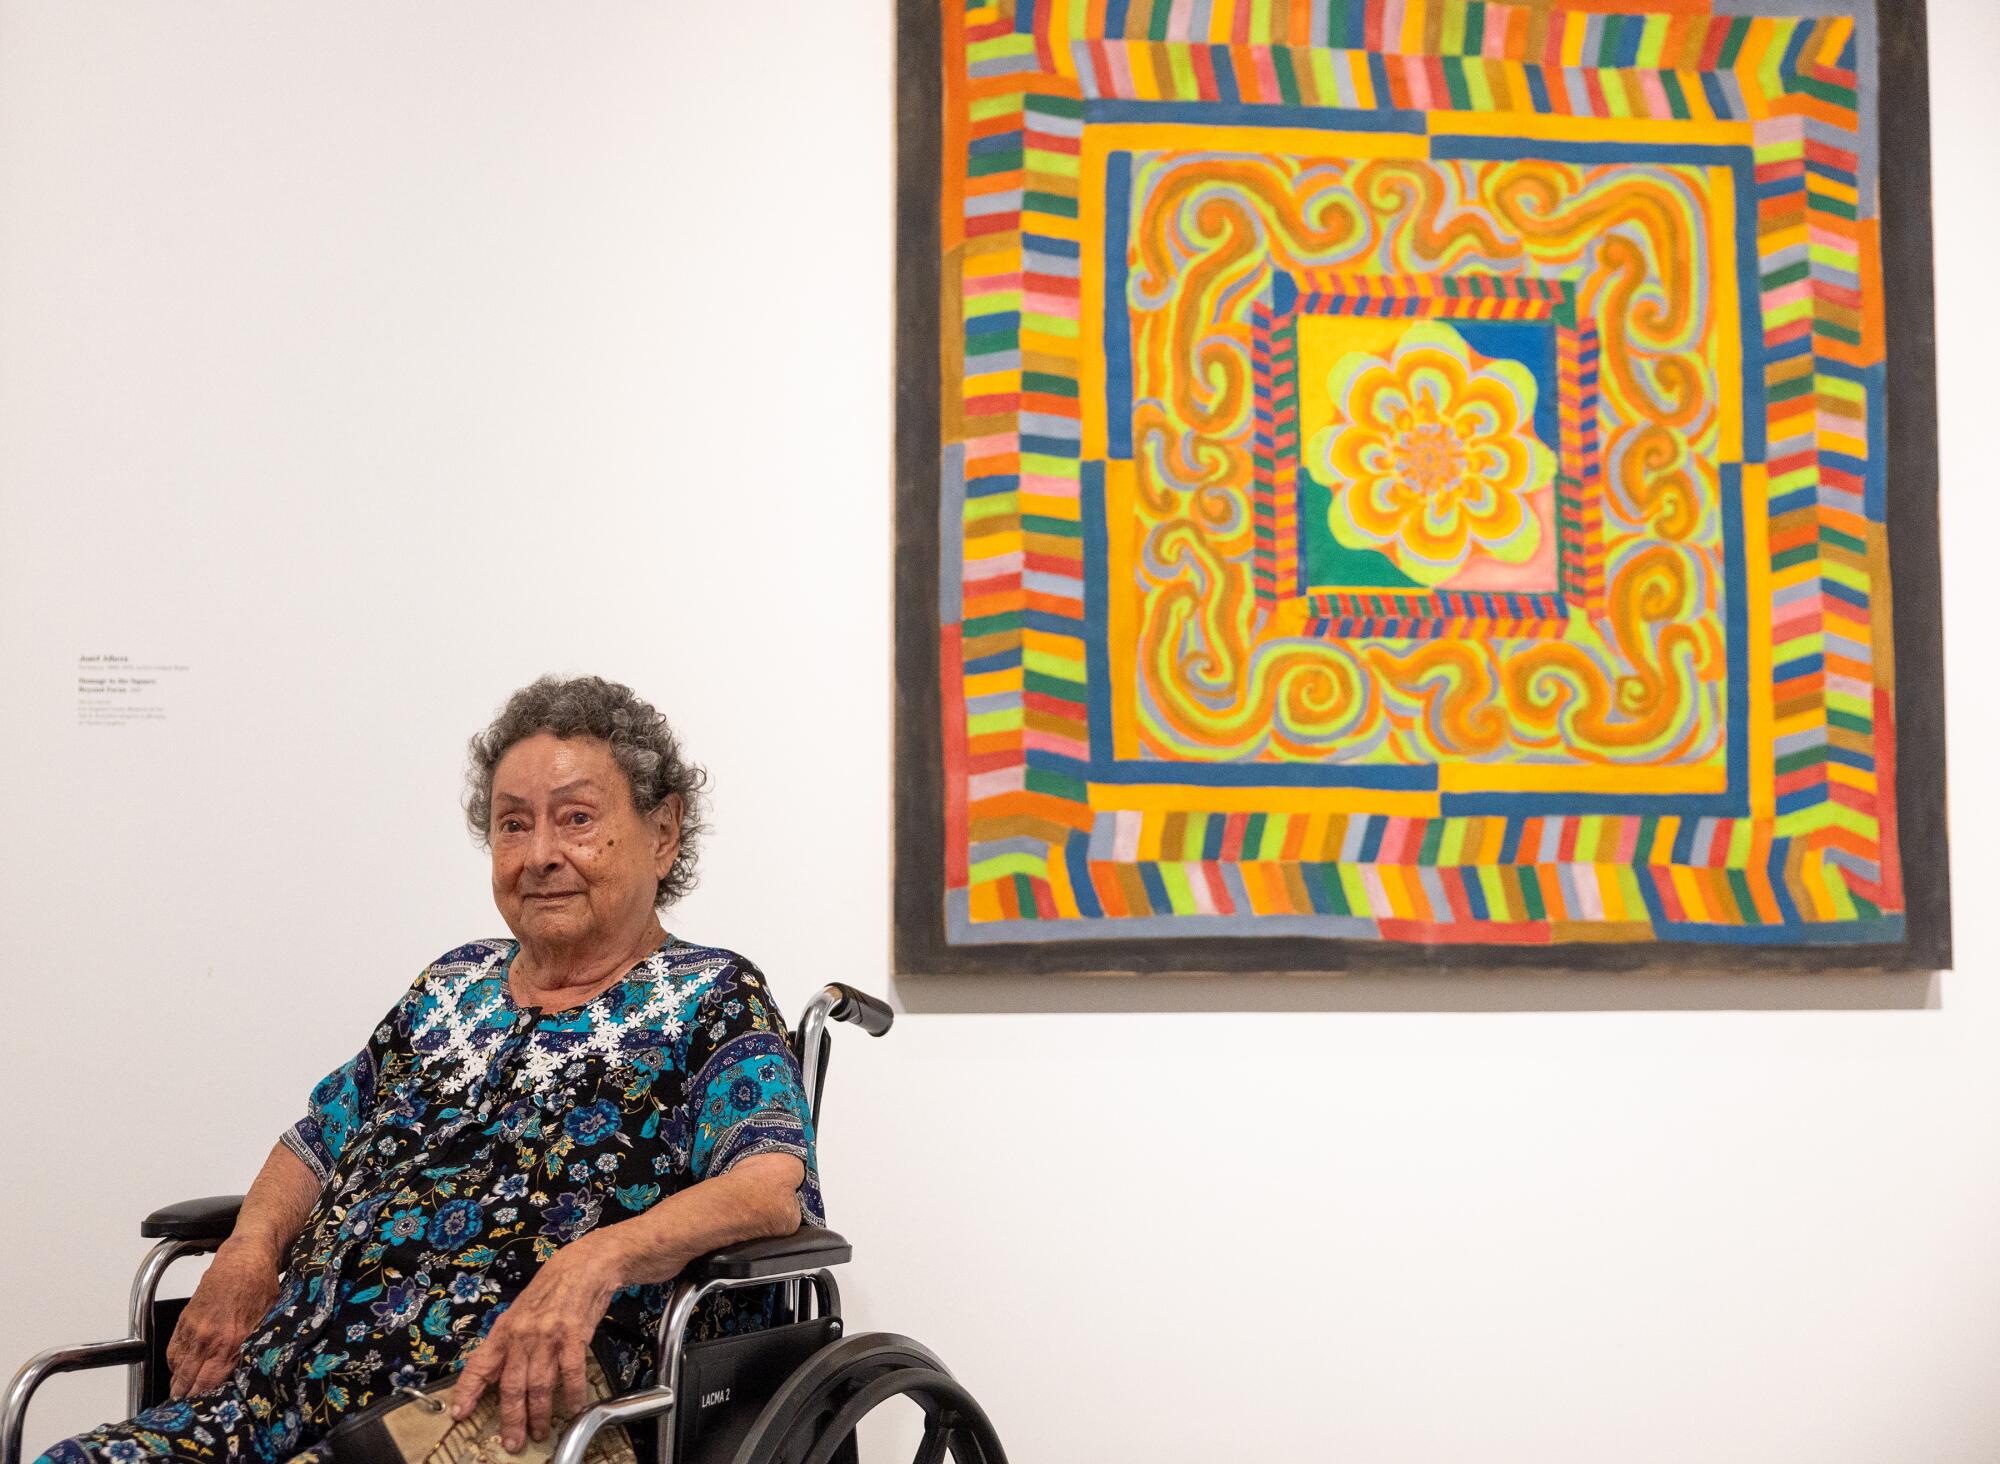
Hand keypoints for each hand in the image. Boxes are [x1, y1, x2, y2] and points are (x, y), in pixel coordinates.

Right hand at [166, 1241, 279, 1397]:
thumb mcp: (268, 1320)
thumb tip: (250, 1372)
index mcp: (230, 1342)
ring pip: (177, 1368)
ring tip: (181, 1395)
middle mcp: (207, 1339)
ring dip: (178, 1383)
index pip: (209, 1383)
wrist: (243, 1258)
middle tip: (187, 1409)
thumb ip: (255, 1348)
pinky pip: (173, 1351)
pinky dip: (174, 1364)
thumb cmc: (261, 1287)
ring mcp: (193, 1330)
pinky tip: (180, 1371)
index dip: (204, 1400)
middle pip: (187, 1380)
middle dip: (186, 1397)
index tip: (203, 1409)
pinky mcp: (184, 1320)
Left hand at [449, 1233, 629, 1451]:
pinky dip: (572, 1396)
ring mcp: (547, 1336)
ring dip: (539, 1414)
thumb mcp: (522, 1311)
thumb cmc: (554, 1287)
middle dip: (510, 1419)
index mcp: (504, 1328)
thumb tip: (499, 1370)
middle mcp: (522, 1335)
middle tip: (512, 1442)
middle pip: (510, 1386)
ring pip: (538, 1386)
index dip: (467, 1391)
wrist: (587, 1264)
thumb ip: (511, 1340)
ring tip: (540, 1432)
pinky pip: (570, 1374)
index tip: (459, 1413)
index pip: (480, 1365)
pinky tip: (573, 1409)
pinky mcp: (573, 1335)